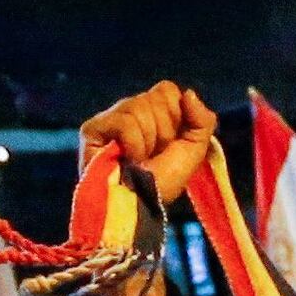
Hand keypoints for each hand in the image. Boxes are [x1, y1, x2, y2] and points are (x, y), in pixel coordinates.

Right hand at [74, 81, 221, 207]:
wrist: (139, 205)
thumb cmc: (163, 183)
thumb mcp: (194, 151)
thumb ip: (202, 120)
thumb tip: (189, 93)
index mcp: (153, 113)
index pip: (167, 90)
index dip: (175, 117)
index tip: (170, 144)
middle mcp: (130, 111)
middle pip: (156, 96)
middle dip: (163, 132)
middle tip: (153, 156)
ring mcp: (110, 118)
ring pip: (140, 107)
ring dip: (147, 141)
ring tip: (138, 160)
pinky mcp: (93, 129)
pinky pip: (125, 121)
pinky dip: (133, 144)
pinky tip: (126, 159)